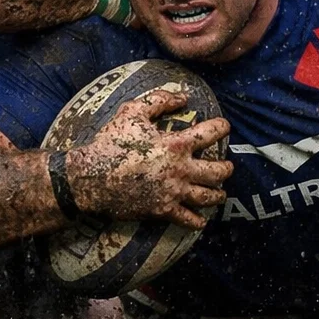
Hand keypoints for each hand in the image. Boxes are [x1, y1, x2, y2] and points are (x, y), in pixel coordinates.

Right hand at [67, 89, 232, 227]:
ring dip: (218, 194)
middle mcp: (180, 170)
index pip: (211, 133)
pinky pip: (187, 220)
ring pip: (208, 197)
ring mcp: (173, 192)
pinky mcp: (162, 210)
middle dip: (227, 168)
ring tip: (221, 193)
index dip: (222, 127)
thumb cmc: (110, 142)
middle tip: (227, 166)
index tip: (224, 127)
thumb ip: (159, 100)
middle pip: (217, 171)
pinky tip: (201, 221)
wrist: (91, 177)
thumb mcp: (132, 111)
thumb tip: (183, 97)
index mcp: (176, 144)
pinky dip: (198, 221)